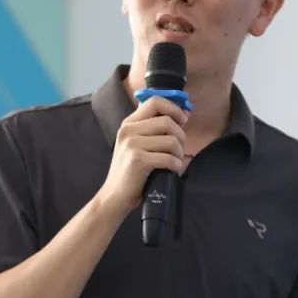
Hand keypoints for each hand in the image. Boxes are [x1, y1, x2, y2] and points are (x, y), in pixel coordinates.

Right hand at [97, 97, 187, 213]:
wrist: (114, 196)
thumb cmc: (131, 172)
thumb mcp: (137, 145)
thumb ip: (155, 129)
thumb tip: (184, 115)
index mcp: (129, 123)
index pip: (155, 101)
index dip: (174, 108)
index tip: (183, 120)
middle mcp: (128, 130)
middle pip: (168, 121)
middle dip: (181, 137)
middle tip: (179, 151)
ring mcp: (132, 144)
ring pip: (171, 140)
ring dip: (179, 154)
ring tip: (175, 162)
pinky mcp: (138, 160)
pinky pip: (169, 158)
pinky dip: (176, 166)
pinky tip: (172, 170)